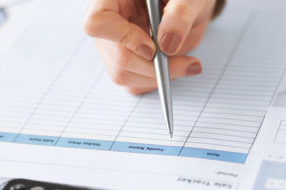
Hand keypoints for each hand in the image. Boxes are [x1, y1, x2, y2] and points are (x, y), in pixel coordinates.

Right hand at [84, 0, 217, 93]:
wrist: (188, 9)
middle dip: (153, 67)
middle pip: (116, 57)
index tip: (152, 48)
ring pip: (124, 75)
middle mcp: (109, 23)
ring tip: (184, 63)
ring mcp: (114, 45)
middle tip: (185, 63)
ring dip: (157, 76)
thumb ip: (180, 14)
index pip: (98, 22)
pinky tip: (174, 66)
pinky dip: (157, 81)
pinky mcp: (125, 63)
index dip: (123, 38)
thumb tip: (167, 44)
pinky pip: (134, 84)